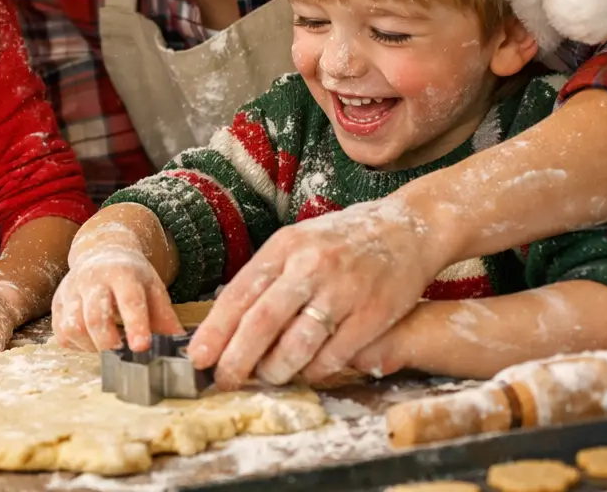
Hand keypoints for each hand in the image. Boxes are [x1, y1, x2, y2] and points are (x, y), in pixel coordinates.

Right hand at [51, 246, 184, 352]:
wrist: (102, 251)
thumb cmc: (132, 277)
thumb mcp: (153, 289)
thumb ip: (166, 319)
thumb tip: (185, 351)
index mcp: (123, 274)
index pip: (129, 300)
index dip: (135, 325)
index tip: (142, 347)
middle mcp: (93, 280)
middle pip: (95, 316)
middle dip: (108, 343)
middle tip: (122, 356)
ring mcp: (71, 290)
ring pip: (73, 326)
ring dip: (91, 345)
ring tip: (107, 349)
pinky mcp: (57, 303)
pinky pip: (61, 333)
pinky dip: (77, 345)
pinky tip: (91, 342)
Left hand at [189, 198, 442, 387]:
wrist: (408, 228)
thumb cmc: (343, 241)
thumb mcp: (298, 242)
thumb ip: (267, 276)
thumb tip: (228, 321)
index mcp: (285, 246)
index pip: (240, 292)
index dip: (215, 329)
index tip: (197, 356)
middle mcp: (311, 265)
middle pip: (262, 321)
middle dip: (237, 357)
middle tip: (223, 379)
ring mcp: (343, 290)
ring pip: (297, 344)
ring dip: (276, 369)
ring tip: (267, 376)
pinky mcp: (373, 314)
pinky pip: (334, 355)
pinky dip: (314, 370)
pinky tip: (307, 371)